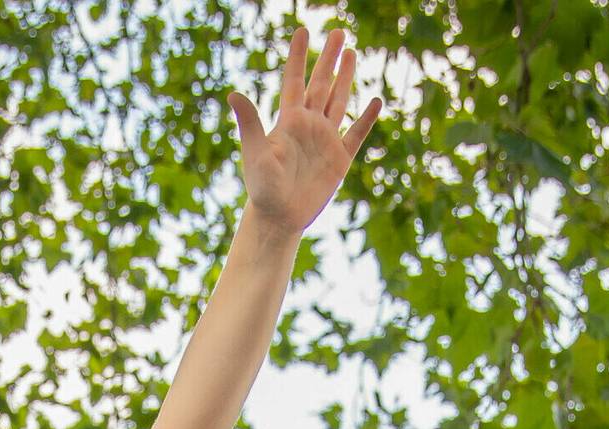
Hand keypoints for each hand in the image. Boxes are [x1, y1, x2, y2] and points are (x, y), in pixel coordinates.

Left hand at [228, 28, 381, 234]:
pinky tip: (375, 101)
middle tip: (339, 31)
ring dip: (346, 78)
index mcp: (288, 120)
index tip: (302, 30)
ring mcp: (325, 140)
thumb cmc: (262, 187)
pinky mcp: (339, 159)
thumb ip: (250, 123)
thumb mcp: (256, 153)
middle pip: (321, 84)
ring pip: (338, 101)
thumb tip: (233, 93)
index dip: (299, 56)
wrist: (279, 217)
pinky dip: (366, 118)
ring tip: (352, 53)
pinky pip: (356, 134)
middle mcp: (308, 125)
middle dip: (329, 58)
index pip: (295, 80)